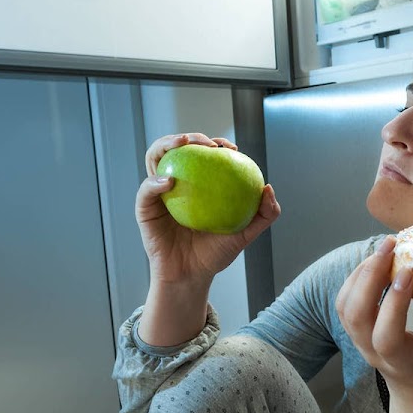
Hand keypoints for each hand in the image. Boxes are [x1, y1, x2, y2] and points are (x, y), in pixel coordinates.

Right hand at [136, 133, 279, 287]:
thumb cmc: (215, 254)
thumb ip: (263, 214)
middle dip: (189, 136)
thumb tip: (268, 187)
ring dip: (166, 144)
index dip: (216, 143)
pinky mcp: (144, 208)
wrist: (191, 276)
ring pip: (155, 158)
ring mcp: (158, 193)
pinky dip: (155, 182)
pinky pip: (146, 190)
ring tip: (182, 144)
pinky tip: (169, 182)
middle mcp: (177, 183)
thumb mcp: (245, 234)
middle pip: (176, 148)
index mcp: (198, 183)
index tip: (231, 147)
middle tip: (207, 144)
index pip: (203, 154)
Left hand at [335, 236, 412, 401]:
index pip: (387, 337)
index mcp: (404, 362)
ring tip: (385, 247)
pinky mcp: (354, 328)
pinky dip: (355, 275)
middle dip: (369, 277)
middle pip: (356, 316)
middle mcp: (374, 353)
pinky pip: (344, 299)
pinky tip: (377, 258)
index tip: (409, 272)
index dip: (393, 304)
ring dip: (361, 272)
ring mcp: (359, 341)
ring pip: (346, 305)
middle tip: (391, 246)